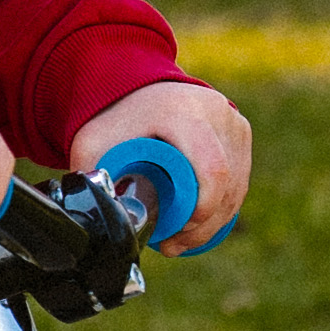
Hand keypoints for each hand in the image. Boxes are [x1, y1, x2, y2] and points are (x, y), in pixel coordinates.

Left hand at [73, 79, 250, 250]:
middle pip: (225, 182)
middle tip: (173, 246)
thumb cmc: (112, 116)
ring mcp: (232, 121)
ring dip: (214, 221)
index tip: (176, 233)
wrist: (134, 84)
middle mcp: (216, 112)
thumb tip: (93, 219)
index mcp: (183, 111)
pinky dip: (224, 206)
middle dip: (203, 225)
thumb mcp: (93, 142)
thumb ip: (89, 176)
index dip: (201, 210)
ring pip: (236, 185)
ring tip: (182, 242)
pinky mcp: (239, 132)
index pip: (211, 169)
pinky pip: (240, 178)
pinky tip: (202, 227)